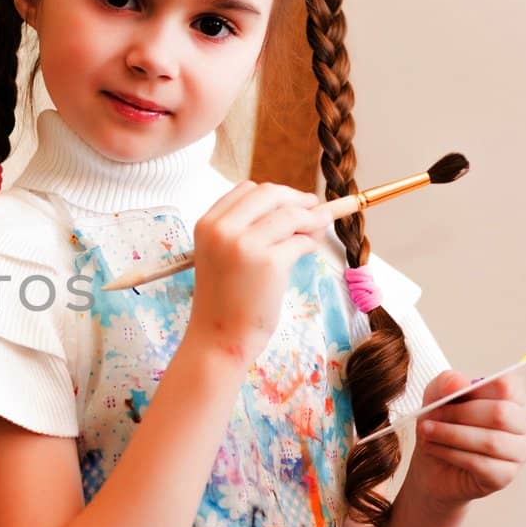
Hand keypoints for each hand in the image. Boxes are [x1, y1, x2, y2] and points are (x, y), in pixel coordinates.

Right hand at [186, 181, 330, 362]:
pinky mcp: (268, 262)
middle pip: (270, 194)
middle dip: (298, 199)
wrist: (219, 337)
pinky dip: (310, 243)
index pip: (247, 189)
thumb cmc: (224, 300)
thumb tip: (295, 206)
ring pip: (290, 214)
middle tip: (316, 210)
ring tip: (318, 230)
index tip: (292, 203)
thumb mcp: (221, 255)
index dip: (275, 194)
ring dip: (312, 218)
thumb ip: (245, 229)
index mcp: (207, 224)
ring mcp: (244, 244)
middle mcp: (222, 229)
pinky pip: (301, 240)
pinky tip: (306, 251)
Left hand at [404, 370, 525, 509]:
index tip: (447, 395)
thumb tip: (459, 384)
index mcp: (514, 398)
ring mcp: (520, 452)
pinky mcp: (505, 475)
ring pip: (491, 441)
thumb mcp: (436, 396)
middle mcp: (524, 424)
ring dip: (450, 435)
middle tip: (429, 417)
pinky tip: (434, 449)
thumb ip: (447, 382)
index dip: (474, 388)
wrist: (432, 464)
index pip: (508, 385)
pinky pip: (482, 464)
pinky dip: (451, 454)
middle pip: (500, 414)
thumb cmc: (443, 424)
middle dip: (458, 414)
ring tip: (427, 433)